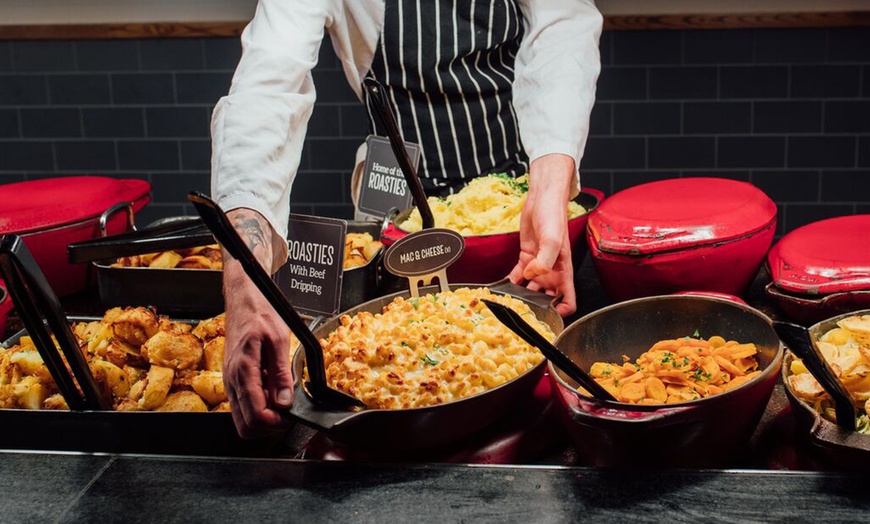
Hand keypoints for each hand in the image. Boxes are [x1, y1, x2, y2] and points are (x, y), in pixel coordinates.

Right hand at [221, 209, 294, 437]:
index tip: (291, 415)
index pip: (256, 416)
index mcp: (243, 371)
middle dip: (269, 426)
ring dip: (264, 418)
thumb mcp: (279, 340)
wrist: (244, 299)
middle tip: (288, 412)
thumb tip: (285, 402)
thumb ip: (281, 374)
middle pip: (246, 426)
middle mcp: (232, 381)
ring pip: (243, 418)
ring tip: (282, 400)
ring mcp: (230, 382)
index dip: (276, 423)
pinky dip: (258, 406)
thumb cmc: (260, 314)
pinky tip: (272, 391)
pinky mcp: (233, 380)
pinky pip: (243, 405)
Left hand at [508, 154, 577, 315]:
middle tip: (523, 311)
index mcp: (564, 269)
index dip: (562, 311)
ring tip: (511, 301)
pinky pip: (518, 275)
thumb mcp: (553, 239)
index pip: (569, 299)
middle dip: (538, 306)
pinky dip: (511, 281)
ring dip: (522, 295)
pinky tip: (503, 286)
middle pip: (548, 297)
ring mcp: (538, 265)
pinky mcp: (526, 257)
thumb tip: (533, 275)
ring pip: (532, 288)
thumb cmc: (554, 216)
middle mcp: (552, 270)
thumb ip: (544, 261)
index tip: (550, 317)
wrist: (542, 198)